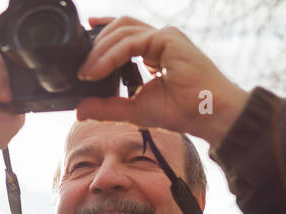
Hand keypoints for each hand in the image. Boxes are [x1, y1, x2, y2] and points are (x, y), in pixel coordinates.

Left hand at [75, 17, 248, 149]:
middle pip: (120, 27)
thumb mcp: (133, 110)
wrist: (206, 114)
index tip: (84, 31)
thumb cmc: (179, 111)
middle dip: (97, 45)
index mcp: (154, 51)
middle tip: (82, 70)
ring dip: (100, 51)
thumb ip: (106, 107)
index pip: (125, 33)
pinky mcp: (168, 39)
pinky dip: (111, 56)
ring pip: (123, 31)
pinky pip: (131, 42)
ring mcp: (165, 37)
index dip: (103, 29)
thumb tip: (80, 110)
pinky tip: (98, 70)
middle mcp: (159, 40)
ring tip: (87, 73)